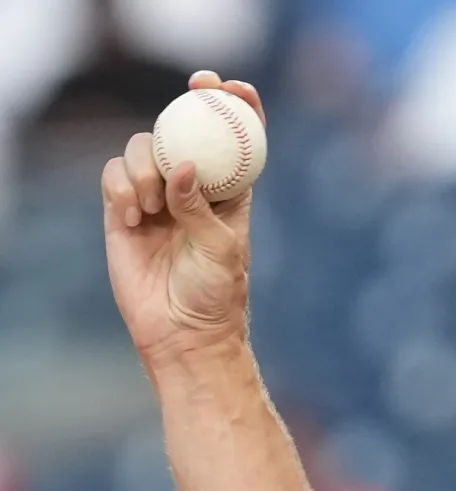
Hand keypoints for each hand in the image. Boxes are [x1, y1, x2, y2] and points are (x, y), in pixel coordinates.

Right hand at [102, 71, 264, 368]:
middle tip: (194, 89)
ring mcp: (156, 197)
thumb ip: (200, 207)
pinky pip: (114, 176)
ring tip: (152, 206)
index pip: (236, 141)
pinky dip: (121, 187)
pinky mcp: (122, 211)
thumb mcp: (220, 248)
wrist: (182, 332)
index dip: (237, 108)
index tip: (235, 87)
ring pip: (143, 149)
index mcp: (230, 192)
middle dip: (186, 104)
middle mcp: (192, 188)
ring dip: (145, 166)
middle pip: (184, 131)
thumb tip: (186, 166)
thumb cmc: (215, 294)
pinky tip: (133, 215)